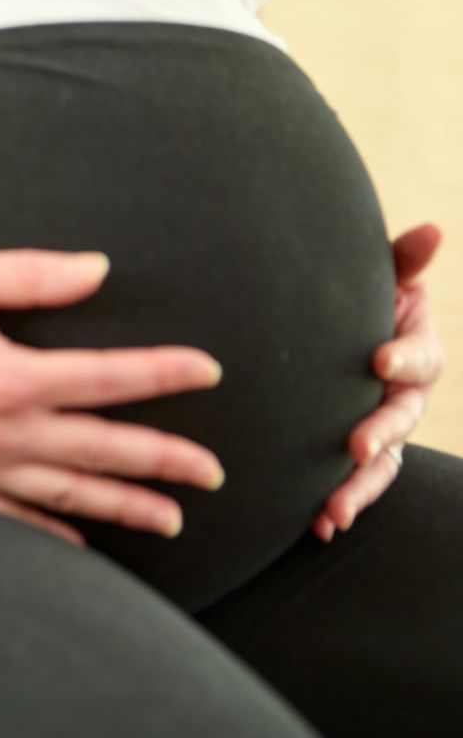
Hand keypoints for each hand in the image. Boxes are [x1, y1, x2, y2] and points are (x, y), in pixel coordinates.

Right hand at [0, 250, 225, 545]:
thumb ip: (34, 273)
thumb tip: (100, 269)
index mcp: (9, 376)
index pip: (107, 379)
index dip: (164, 374)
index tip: (208, 371)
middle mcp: (0, 431)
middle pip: (102, 451)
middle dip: (165, 462)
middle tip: (215, 472)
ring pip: (68, 495)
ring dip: (125, 506)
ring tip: (172, 518)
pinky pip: (14, 518)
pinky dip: (55, 533)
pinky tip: (87, 542)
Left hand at [313, 223, 444, 541]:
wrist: (331, 335)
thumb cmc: (359, 303)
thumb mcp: (381, 280)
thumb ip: (403, 260)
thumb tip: (433, 228)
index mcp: (414, 351)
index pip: (418, 357)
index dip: (403, 357)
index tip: (380, 359)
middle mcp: (405, 395)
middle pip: (400, 416)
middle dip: (381, 432)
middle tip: (358, 445)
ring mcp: (385, 428)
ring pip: (381, 462)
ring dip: (359, 486)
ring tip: (335, 510)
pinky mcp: (361, 454)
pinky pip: (356, 483)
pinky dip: (342, 502)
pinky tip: (321, 526)